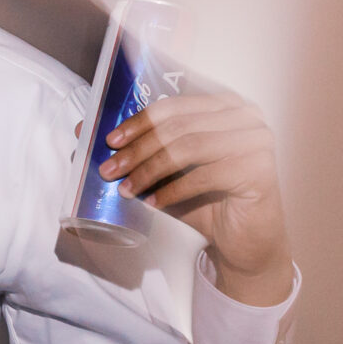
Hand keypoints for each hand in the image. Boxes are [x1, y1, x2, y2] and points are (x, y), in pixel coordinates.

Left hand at [101, 91, 294, 306]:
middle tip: (109, 171)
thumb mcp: (163, 171)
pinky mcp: (260, 169)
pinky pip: (205, 175)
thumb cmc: (203, 199)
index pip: (172, 106)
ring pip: (190, 147)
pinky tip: (153, 203)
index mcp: (223, 104)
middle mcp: (245, 115)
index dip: (137, 122)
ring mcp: (257, 139)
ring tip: (126, 189)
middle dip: (138, 150)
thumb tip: (82, 129)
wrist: (242, 239)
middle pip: (178, 126)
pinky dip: (173, 190)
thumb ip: (132, 148)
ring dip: (150, 170)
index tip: (108, 142)